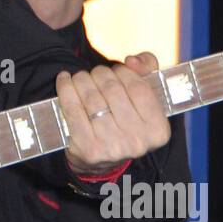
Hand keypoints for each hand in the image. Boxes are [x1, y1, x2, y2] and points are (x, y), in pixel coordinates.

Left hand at [56, 52, 169, 174]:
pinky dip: (65, 88)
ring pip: (91, 96)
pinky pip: (72, 107)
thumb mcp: (145, 98)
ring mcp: (111, 146)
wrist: (102, 161)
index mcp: (158, 130)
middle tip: (96, 74)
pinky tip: (64, 80)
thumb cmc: (125, 121)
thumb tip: (132, 61)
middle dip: (100, 74)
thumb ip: (147, 69)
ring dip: (82, 79)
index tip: (116, 70)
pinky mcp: (86, 147)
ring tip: (81, 78)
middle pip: (112, 89)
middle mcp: (137, 141)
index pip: (138, 87)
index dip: (124, 72)